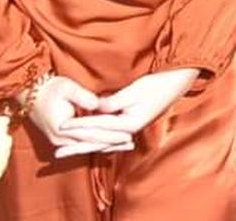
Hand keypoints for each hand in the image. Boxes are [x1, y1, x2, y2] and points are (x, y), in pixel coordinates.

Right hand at [27, 76, 132, 157]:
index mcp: (62, 128)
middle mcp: (60, 139)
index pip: (91, 135)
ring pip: (87, 146)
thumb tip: (99, 104)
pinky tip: (112, 144)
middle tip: (132, 143)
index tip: (128, 134)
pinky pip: (82, 144)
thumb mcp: (67, 88)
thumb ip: (84, 97)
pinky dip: (97, 144)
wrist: (29, 93)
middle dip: (112, 144)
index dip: (111, 135)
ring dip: (107, 146)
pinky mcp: (60, 139)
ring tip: (127, 145)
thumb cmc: (50, 88)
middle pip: (91, 144)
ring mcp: (59, 141)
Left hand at [59, 68, 198, 151]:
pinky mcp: (132, 124)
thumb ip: (113, 102)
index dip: (78, 126)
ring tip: (67, 153)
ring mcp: (132, 129)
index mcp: (130, 124)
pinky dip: (97, 142)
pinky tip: (89, 145)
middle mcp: (130, 130)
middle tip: (56, 153)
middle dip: (77, 146)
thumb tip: (95, 109)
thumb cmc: (158, 84)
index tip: (60, 127)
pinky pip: (110, 138)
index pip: (98, 126)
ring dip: (84, 147)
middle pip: (99, 142)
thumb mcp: (134, 90)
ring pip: (103, 142)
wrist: (179, 82)